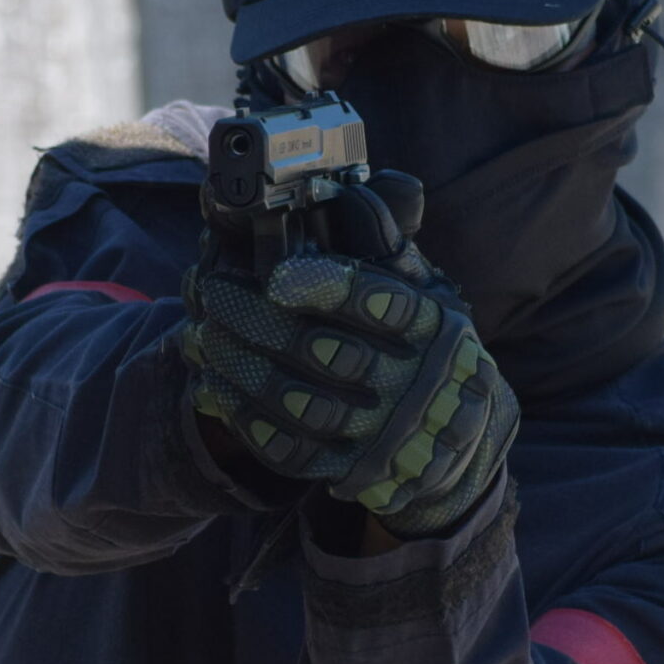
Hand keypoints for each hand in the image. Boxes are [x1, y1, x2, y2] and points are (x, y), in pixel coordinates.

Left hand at [182, 210, 518, 536]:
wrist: (456, 441)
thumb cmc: (424, 346)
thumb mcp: (425, 292)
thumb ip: (386, 246)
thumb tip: (347, 191)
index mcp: (430, 326)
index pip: (380, 303)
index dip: (325, 287)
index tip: (276, 273)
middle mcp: (413, 382)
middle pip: (327, 352)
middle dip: (260, 323)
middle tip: (215, 295)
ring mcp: (383, 433)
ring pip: (303, 404)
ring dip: (245, 371)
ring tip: (207, 337)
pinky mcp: (353, 471)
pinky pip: (293, 450)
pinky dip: (248, 419)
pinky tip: (218, 386)